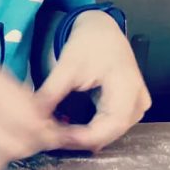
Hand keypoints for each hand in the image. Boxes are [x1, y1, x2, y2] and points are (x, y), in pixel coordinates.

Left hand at [35, 10, 149, 152]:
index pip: (109, 127)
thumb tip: (32, 117)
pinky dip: (87, 128)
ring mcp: (135, 108)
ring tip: (55, 132)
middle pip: (108, 133)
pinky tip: (66, 127)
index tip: (56, 139)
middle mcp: (137, 104)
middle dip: (78, 138)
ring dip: (81, 135)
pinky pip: (107, 125)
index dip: (82, 138)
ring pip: (107, 132)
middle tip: (49, 138)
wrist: (102, 30)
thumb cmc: (89, 43)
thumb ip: (51, 93)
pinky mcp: (126, 108)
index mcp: (128, 89)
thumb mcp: (68, 66)